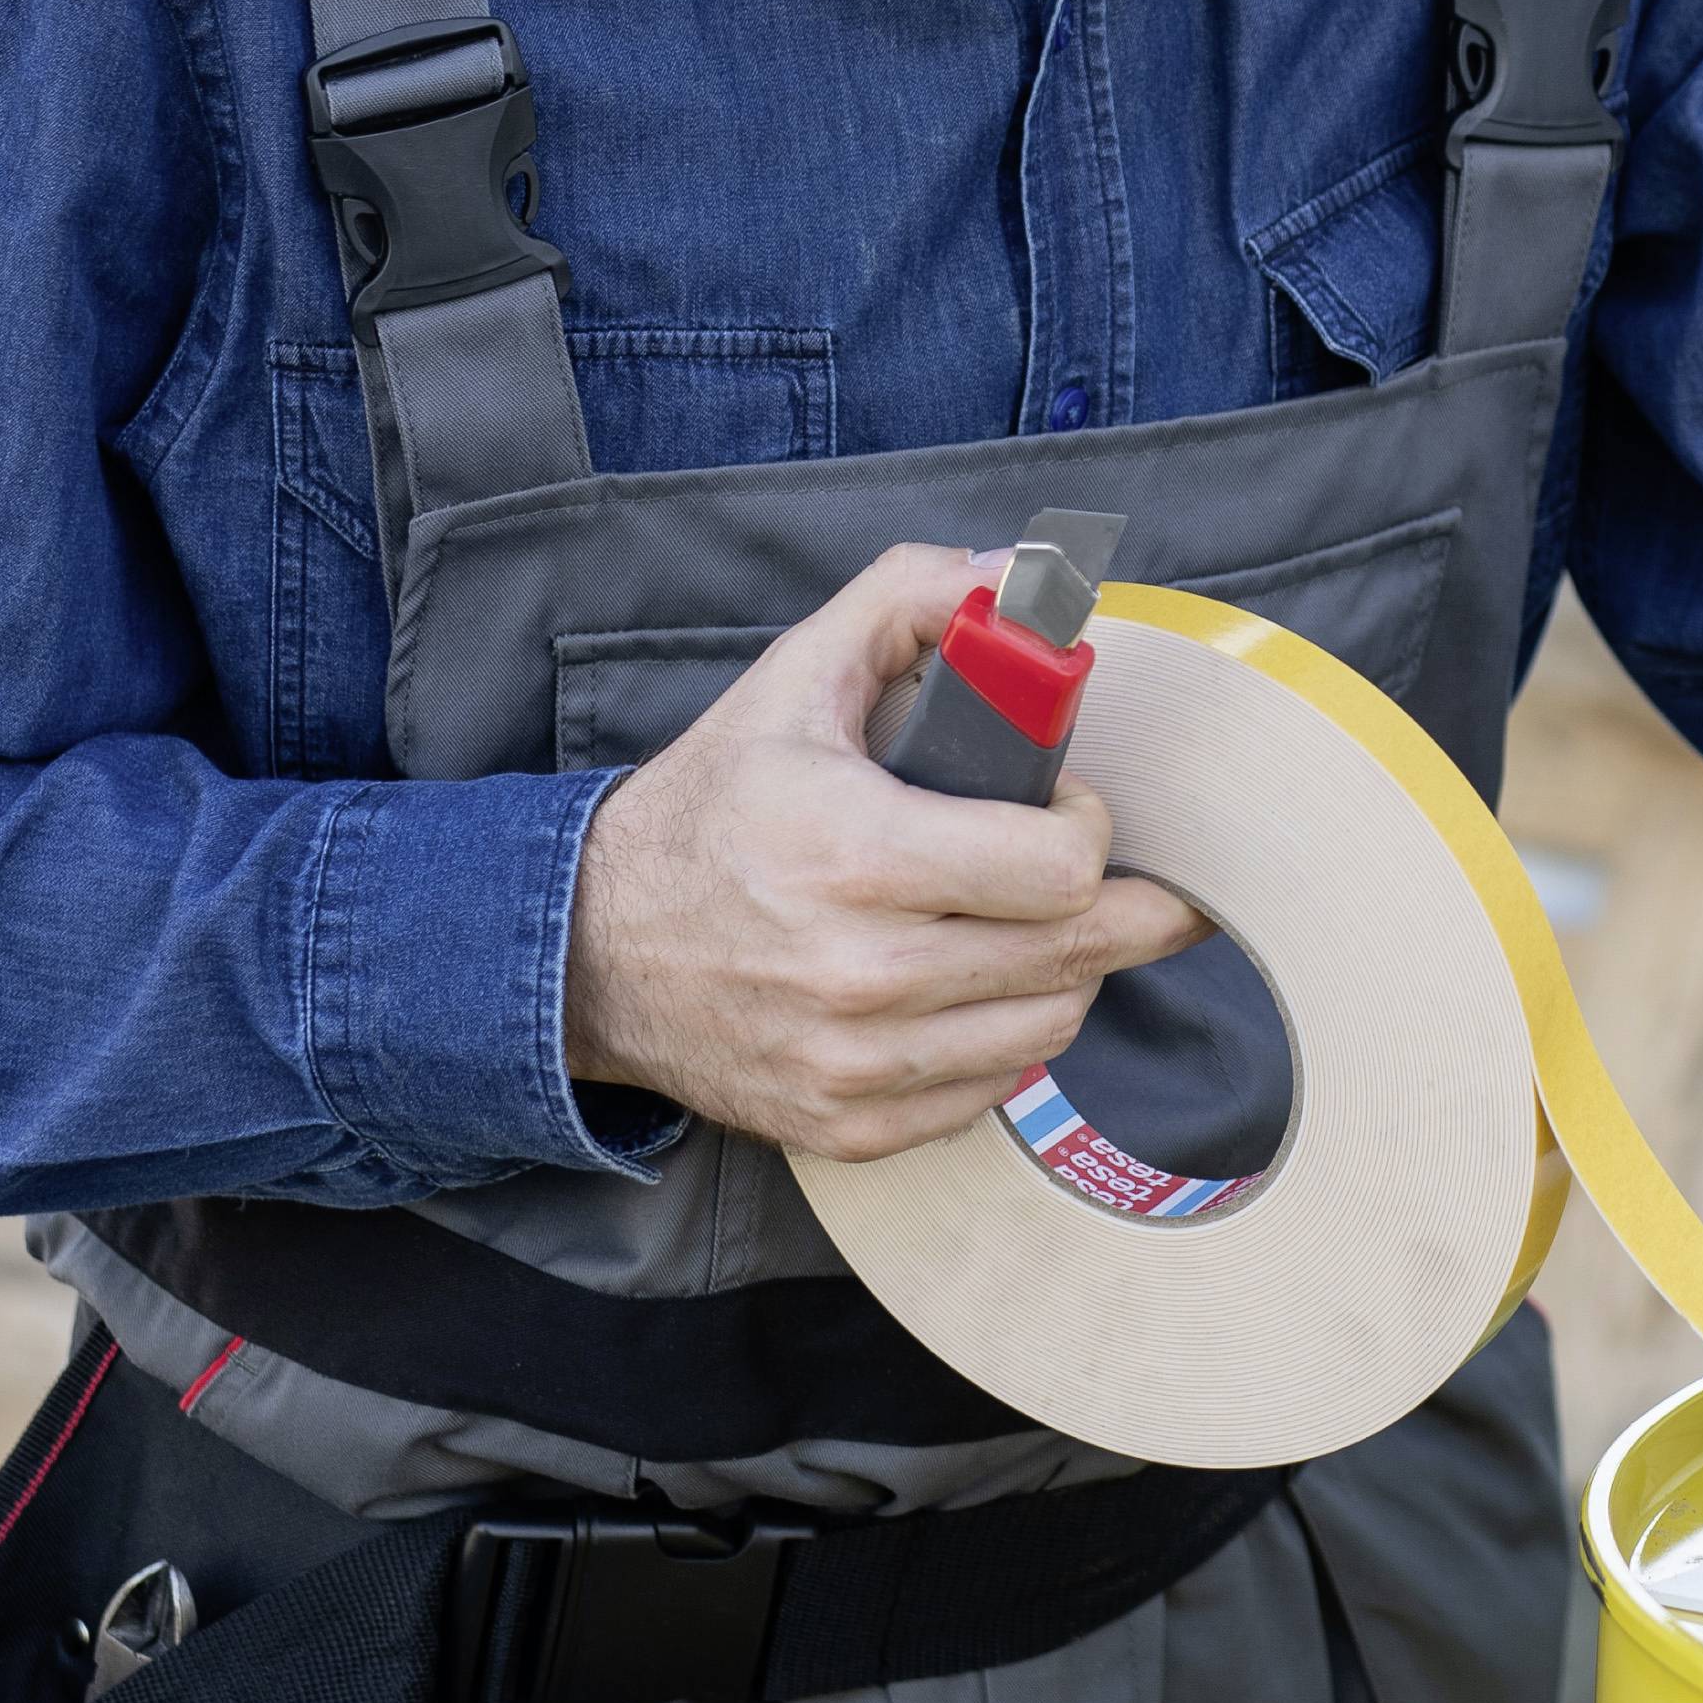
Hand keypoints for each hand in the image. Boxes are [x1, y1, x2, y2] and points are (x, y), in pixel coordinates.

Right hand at [557, 546, 1202, 1162]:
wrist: (587, 950)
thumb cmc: (709, 809)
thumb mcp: (792, 677)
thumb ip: (910, 600)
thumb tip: (1024, 576)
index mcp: (854, 853)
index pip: (1060, 869)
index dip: (1087, 830)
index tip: (1063, 810)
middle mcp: (857, 972)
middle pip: (1075, 951)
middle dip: (1115, 902)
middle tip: (1112, 873)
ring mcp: (854, 1063)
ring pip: (1051, 1026)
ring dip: (1066, 971)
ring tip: (1029, 924)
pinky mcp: (848, 1126)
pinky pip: (994, 1090)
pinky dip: (1005, 1039)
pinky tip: (973, 989)